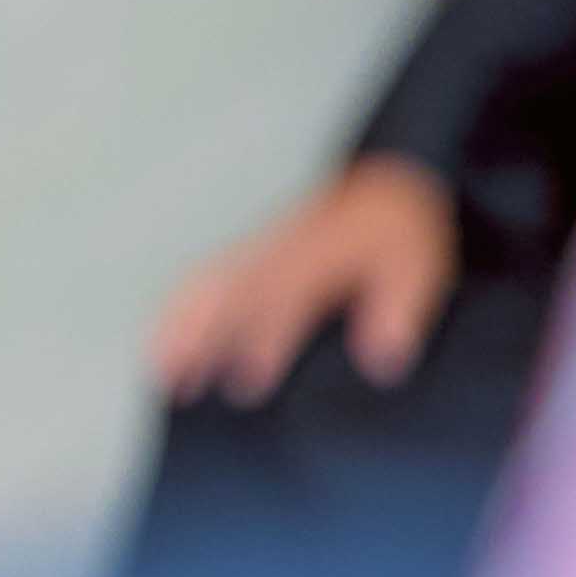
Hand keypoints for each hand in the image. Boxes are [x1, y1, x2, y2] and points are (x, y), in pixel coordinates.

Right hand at [151, 156, 459, 401]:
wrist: (384, 190)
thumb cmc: (398, 237)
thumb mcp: (416, 269)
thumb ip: (398, 312)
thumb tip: (382, 362)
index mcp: (316, 255)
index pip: (282, 298)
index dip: (265, 340)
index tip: (249, 384)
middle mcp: (275, 250)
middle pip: (226, 292)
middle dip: (201, 337)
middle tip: (179, 386)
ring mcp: (254, 249)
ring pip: (205, 285)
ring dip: (179, 326)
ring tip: (159, 371)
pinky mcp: (244, 252)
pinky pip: (202, 277)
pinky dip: (177, 309)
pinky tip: (164, 340)